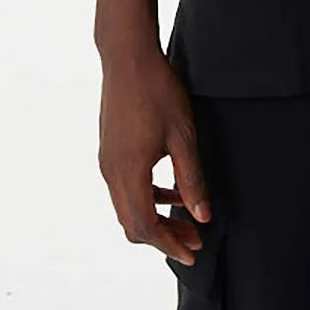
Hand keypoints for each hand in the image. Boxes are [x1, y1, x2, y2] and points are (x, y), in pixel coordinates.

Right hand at [98, 49, 211, 265]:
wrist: (128, 56)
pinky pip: (126, 187)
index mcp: (128, 172)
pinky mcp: (110, 149)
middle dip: (165, 235)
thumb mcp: (183, 135)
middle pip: (134, 222)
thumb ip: (192, 178)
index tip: (193, 252)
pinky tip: (171, 188)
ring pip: (128, 206)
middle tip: (195, 238)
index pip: (145, 226)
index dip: (170, 243)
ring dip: (157, 216)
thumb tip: (203, 215)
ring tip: (188, 215)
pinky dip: (148, 196)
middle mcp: (112, 172)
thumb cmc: (157, 91)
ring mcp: (107, 161)